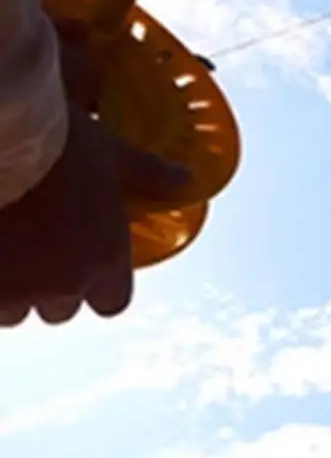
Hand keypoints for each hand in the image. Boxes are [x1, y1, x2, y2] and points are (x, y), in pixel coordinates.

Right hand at [0, 25, 189, 326]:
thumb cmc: (59, 145)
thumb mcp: (114, 154)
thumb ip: (150, 175)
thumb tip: (185, 179)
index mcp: (105, 259)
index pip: (113, 303)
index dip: (101, 288)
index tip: (88, 265)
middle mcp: (63, 284)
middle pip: (61, 310)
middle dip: (52, 288)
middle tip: (39, 251)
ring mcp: (14, 289)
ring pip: (14, 312)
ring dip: (12, 291)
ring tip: (9, 251)